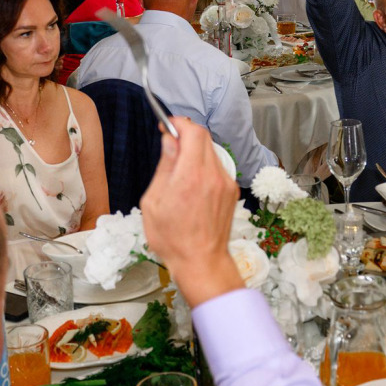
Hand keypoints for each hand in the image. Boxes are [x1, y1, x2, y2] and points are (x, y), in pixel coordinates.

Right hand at [140, 118, 240, 306]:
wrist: (201, 262)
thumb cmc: (173, 238)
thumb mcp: (153, 202)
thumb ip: (165, 166)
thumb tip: (169, 141)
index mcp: (190, 176)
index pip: (193, 132)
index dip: (179, 123)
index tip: (168, 125)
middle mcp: (212, 175)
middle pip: (204, 137)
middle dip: (186, 135)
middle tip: (171, 144)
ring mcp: (225, 183)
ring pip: (211, 152)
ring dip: (195, 152)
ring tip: (180, 171)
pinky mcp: (231, 191)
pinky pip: (217, 167)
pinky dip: (204, 167)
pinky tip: (192, 185)